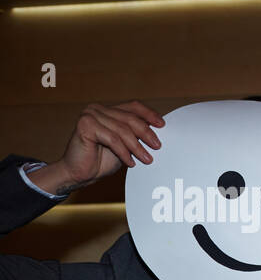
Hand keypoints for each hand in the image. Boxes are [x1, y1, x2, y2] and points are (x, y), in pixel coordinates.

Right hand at [29, 101, 164, 195]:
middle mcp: (98, 109)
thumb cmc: (102, 160)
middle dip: (146, 133)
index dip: (149, 114)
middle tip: (157, 147)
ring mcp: (90, 115)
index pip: (133, 106)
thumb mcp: (125, 145)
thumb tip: (159, 132)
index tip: (162, 125)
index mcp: (108, 110)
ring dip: (137, 147)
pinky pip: (112, 139)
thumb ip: (136, 135)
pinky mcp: (85, 125)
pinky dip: (124, 152)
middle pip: (130, 119)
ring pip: (122, 130)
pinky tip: (130, 163)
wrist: (79, 173)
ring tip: (147, 159)